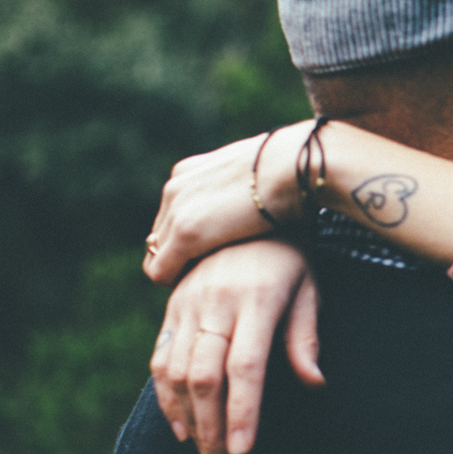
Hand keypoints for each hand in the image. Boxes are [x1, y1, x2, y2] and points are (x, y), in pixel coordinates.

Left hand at [144, 124, 308, 284]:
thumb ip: (240, 190)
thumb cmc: (294, 172)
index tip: (218, 254)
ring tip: (212, 282)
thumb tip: (255, 202)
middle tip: (215, 273)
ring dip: (181, 270)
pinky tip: (203, 288)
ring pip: (157, 254)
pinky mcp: (186, 232)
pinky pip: (160, 271)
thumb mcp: (256, 177)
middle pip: (161, 236)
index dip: (193, 240)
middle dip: (183, 257)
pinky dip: (176, 282)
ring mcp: (178, 209)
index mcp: (190, 170)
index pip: (174, 214)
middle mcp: (176, 187)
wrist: (296, 165)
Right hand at [151, 238, 324, 453]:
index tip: (243, 451)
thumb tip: (315, 383)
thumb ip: (305, 335)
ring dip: (186, 420)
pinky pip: (161, 356)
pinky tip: (179, 426)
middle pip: (204, 377)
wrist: (245, 204)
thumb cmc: (289, 254)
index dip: (241, 412)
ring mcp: (187, 303)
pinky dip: (166, 394)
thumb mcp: (308, 286)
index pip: (245, 367)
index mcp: (255, 300)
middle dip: (210, 429)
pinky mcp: (172, 306)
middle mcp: (215, 303)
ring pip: (176, 372)